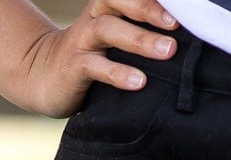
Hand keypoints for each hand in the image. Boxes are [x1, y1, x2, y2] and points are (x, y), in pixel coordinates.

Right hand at [14, 0, 180, 117]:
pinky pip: (95, 66)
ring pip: (109, 30)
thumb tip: (185, 41)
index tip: (187, 6)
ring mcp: (82, 41)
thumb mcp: (117, 39)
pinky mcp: (73, 67)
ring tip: (167, 51)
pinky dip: (118, 73)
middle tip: (178, 25)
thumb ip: (142, 33)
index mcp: (109, 6)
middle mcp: (96, 17)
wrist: (43, 74)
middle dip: (151, 10)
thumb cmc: (93, 57)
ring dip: (140, 39)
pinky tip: (139, 81)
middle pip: (122, 2)